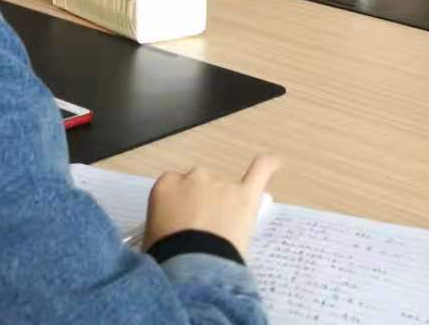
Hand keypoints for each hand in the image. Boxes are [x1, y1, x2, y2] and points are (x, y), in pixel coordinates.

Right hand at [145, 154, 279, 256]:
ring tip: (223, 235)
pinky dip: (268, 165)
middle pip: (200, 185)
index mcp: (167, 185)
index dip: (179, 208)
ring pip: (225, 189)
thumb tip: (173, 232)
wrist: (192, 267)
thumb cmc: (166, 256)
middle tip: (201, 233)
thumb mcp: (152, 238)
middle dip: (202, 204)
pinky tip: (276, 162)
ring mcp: (221, 185)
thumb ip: (165, 223)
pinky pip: (260, 172)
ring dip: (225, 205)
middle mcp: (194, 178)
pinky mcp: (245, 195)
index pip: (174, 188)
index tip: (181, 224)